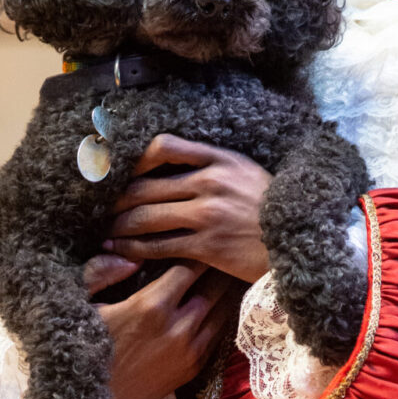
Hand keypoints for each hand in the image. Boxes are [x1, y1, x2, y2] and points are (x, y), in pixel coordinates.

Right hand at [83, 254, 235, 398]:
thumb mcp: (78, 304)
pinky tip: (218, 305)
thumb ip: (101, 271)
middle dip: (217, 268)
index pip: (188, 267)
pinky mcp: (192, 370)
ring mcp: (189, 351)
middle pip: (213, 287)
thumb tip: (131, 254)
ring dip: (224, 292)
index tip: (197, 240)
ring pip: (222, 312)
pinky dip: (220, 317)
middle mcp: (178, 327)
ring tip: (225, 274)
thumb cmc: (78, 349)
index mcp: (151, 306)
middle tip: (219, 252)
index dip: (195, 250)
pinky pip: (217, 335)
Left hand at [103, 135, 271, 283]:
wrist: (298, 242)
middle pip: (145, 186)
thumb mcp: (245, 172)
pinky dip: (134, 249)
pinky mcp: (207, 246)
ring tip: (104, 233)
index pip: (164, 147)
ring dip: (119, 227)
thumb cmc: (270, 208)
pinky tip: (121, 252)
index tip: (121, 172)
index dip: (135, 160)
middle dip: (116, 201)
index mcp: (219, 159)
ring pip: (147, 217)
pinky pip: (159, 246)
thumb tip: (168, 168)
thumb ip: (211, 165)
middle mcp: (210, 182)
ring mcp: (207, 215)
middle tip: (99, 210)